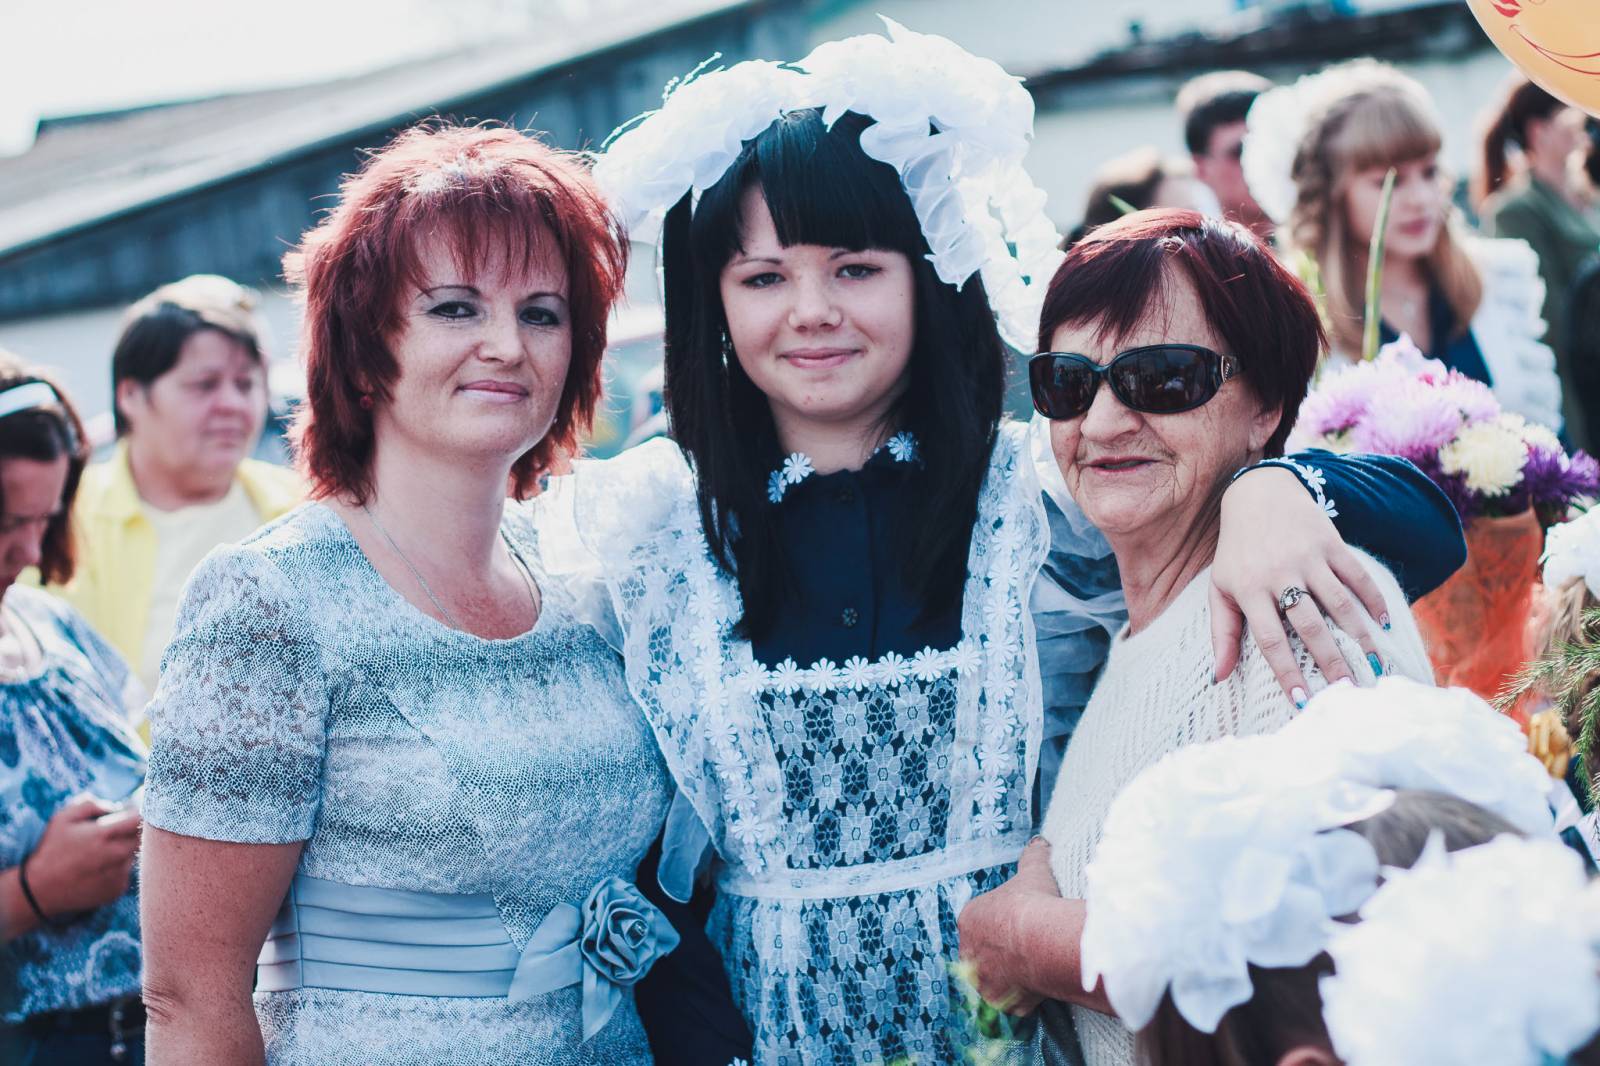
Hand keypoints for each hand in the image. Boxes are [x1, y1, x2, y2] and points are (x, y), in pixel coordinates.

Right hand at [25, 795, 141, 916]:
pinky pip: (126, 871)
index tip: (130, 812)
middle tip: (112, 833)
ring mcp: (120, 873)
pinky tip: (97, 870)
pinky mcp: (118, 889)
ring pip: (134, 854)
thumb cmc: (51, 851)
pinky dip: (117, 867)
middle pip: (141, 836)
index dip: (139, 812)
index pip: (140, 818)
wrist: (40, 891)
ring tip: (99, 854)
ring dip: (124, 850)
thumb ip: (91, 804)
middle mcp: (117, 854)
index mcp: (105, 834)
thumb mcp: (63, 818)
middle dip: (131, 831)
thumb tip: (115, 806)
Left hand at [958, 839, 1057, 1015]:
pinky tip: (1040, 987)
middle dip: (1000, 952)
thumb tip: (1039, 841)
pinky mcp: (1003, 1002)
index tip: (1017, 924)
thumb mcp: (1032, 871)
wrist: (1043, 939)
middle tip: (1025, 947)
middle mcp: (969, 953)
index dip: (999, 923)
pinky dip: (1025, 997)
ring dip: (1009, 977)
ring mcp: (984, 981)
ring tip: (1033, 968)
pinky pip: (1013, 1001)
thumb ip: (1033, 856)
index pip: (979, 922)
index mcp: (968, 920)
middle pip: (983, 953)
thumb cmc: (1033, 903)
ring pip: (994, 980)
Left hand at [1212, 467, 1388, 704]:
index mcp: (1249, 590)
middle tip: (1349, 694)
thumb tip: (1219, 677)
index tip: (1303, 702)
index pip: (1270, 640)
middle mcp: (1280, 575)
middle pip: (1310, 627)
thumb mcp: (1220, 588)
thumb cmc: (1237, 552)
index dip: (1287, 672)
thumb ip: (1222, 632)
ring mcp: (1308, 558)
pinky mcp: (1331, 543)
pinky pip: (1357, 576)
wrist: (1258, 494)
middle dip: (1331, 664)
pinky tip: (1383, 625)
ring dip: (1359, 638)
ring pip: (1339, 605)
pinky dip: (1373, 600)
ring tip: (1373, 668)